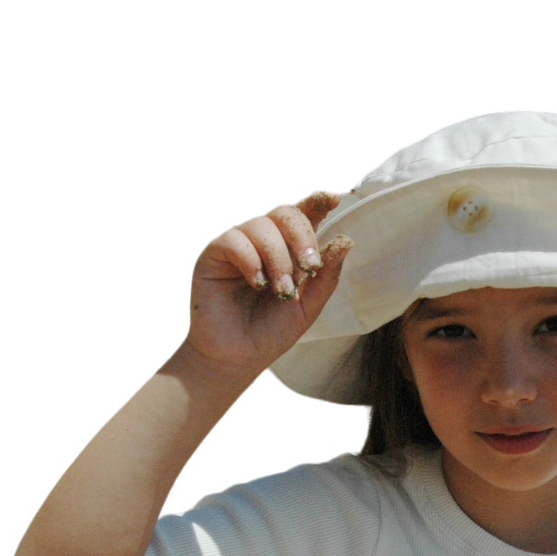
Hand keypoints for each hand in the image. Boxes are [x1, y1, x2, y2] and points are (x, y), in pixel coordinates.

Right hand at [187, 191, 351, 373]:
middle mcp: (263, 240)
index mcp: (288, 248)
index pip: (303, 213)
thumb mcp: (308, 306)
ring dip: (278, 258)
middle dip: (302, 236)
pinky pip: (232, 239)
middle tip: (309, 267)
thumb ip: (325, 276)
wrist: (238, 357)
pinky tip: (258, 284)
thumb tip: (345, 241)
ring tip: (281, 290)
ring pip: (260, 225)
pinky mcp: (212, 255)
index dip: (317, 200)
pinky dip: (251, 260)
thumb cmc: (271, 331)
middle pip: (284, 212)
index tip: (333, 198)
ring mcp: (237, 245)